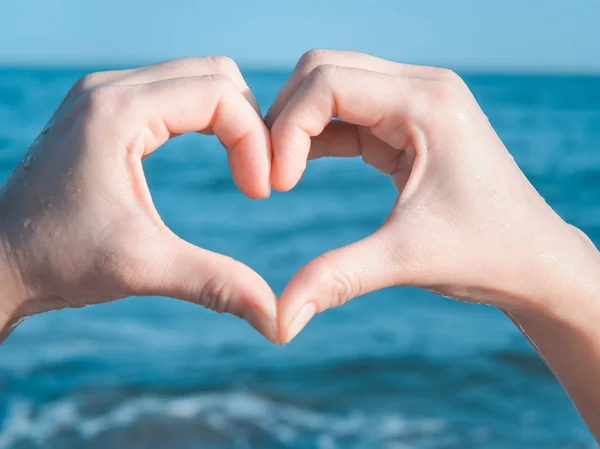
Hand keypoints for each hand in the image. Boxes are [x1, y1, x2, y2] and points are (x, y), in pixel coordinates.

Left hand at [0, 57, 277, 341]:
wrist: (1, 260)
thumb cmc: (58, 260)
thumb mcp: (143, 268)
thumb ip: (216, 284)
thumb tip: (276, 319)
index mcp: (118, 112)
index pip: (219, 95)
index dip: (255, 140)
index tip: (259, 194)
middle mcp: (110, 88)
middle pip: (215, 75)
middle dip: (250, 123)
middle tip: (256, 177)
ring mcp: (106, 93)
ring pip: (197, 78)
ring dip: (231, 119)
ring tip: (242, 168)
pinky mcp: (107, 108)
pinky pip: (176, 92)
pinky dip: (207, 117)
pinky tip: (214, 152)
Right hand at [267, 50, 598, 342]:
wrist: (532, 259)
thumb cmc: (487, 253)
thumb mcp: (407, 260)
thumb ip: (337, 279)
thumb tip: (279, 322)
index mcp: (428, 103)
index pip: (328, 82)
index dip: (287, 128)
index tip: (276, 185)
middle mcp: (421, 88)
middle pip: (324, 70)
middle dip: (284, 118)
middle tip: (269, 176)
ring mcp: (414, 103)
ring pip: (330, 87)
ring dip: (296, 127)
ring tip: (279, 176)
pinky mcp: (405, 124)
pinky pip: (345, 113)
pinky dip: (315, 137)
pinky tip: (297, 171)